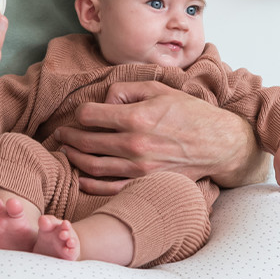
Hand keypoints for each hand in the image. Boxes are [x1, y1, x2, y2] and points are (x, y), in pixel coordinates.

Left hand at [54, 81, 265, 195]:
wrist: (219, 145)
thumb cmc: (190, 113)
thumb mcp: (159, 89)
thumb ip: (126, 90)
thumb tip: (104, 100)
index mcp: (136, 118)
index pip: (89, 115)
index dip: (80, 113)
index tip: (82, 114)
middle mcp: (134, 145)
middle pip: (86, 142)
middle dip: (68, 137)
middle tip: (60, 134)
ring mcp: (139, 169)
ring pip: (92, 166)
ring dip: (74, 158)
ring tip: (66, 151)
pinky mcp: (145, 184)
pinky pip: (109, 189)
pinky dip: (90, 184)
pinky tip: (80, 176)